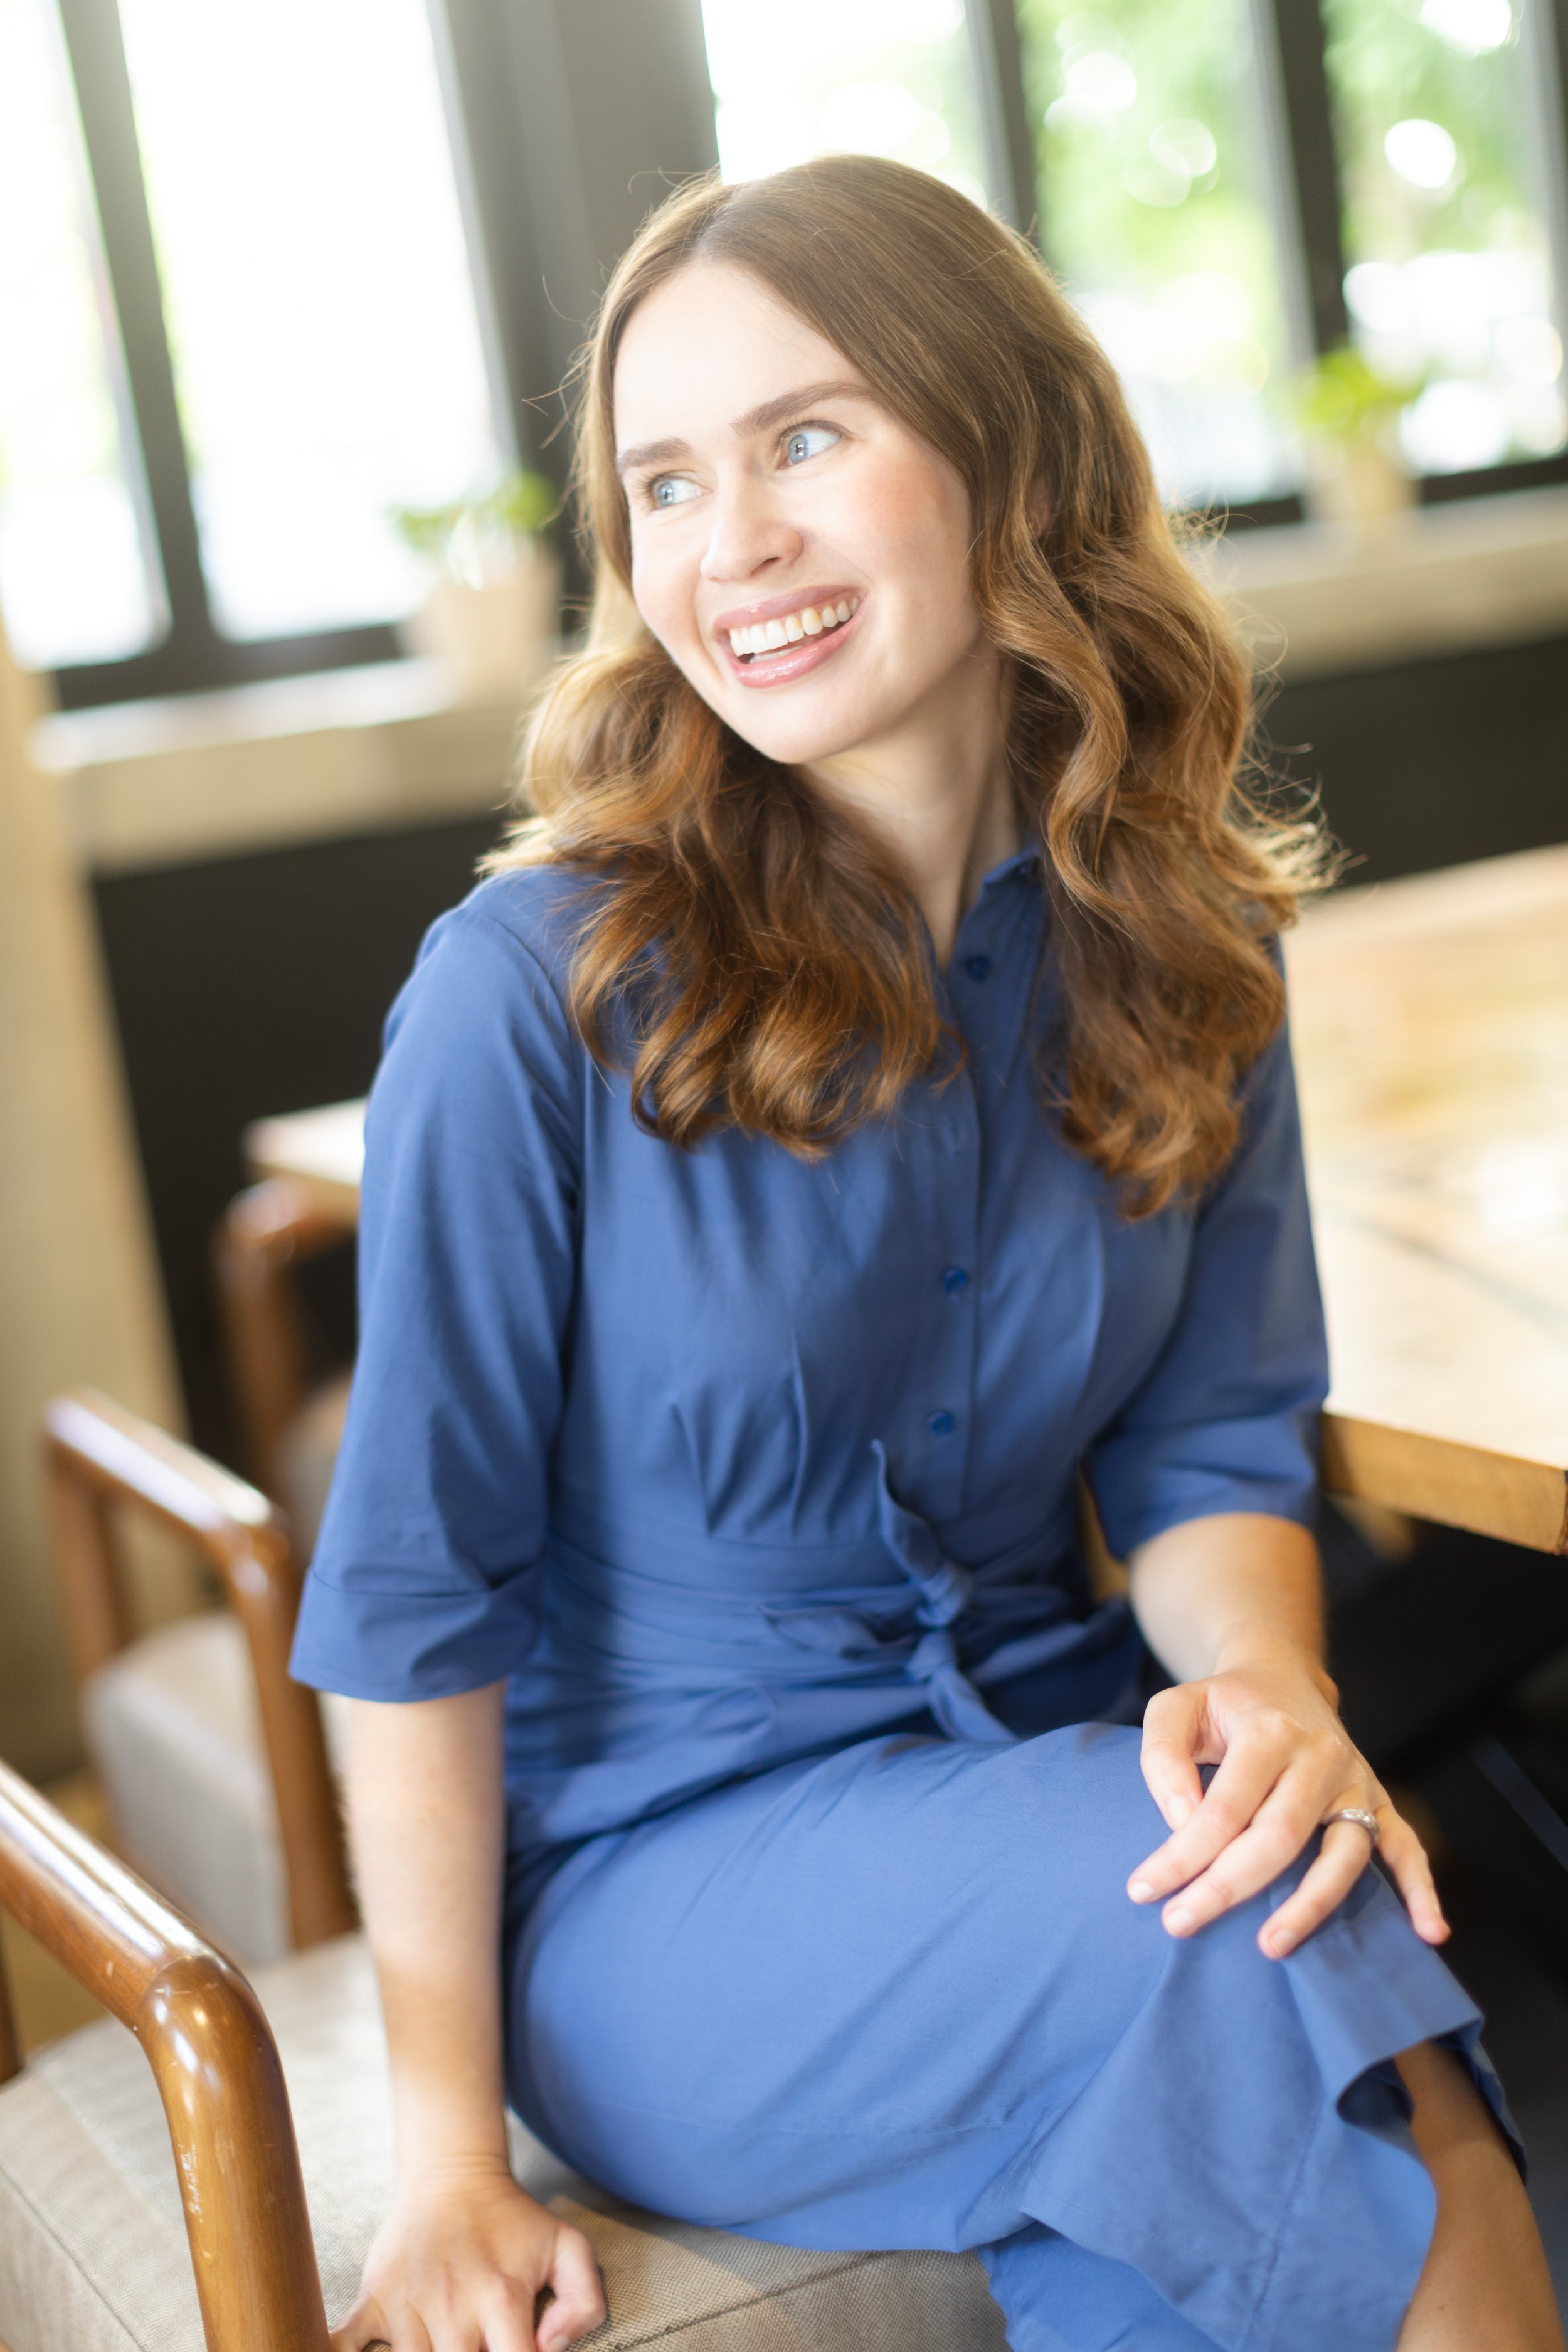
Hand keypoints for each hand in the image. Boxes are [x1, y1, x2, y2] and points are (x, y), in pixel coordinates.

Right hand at [332, 2159, 605, 2351]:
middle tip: (473, 2347)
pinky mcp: (374, 2300)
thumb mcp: (568, 2247)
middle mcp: (452, 2306)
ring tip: (441, 2345)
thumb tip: (550, 2346)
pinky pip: (343, 2344)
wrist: (453, 2174)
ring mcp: (407, 2306)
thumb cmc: (513, 2221)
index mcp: (501, 2297)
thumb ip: (584, 2301)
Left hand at [1125, 1637, 1447, 1960]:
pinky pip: (1407, 1847)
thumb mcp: (1176, 1707)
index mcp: (1269, 1730)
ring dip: (1309, 1906)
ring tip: (1270, 1947)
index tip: (1144, 1890)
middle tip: (1180, 1923)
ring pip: (1344, 1853)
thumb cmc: (1222, 1704)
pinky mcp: (1379, 1800)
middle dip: (1227, 1887)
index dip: (1182, 1853)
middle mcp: (1321, 1755)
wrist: (1281, 1676)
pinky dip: (1421, 1890)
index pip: (1224, 1807)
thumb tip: (1181, 1821)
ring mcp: (1356, 1781)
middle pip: (1279, 1836)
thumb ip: (1163, 1757)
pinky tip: (1429, 1933)